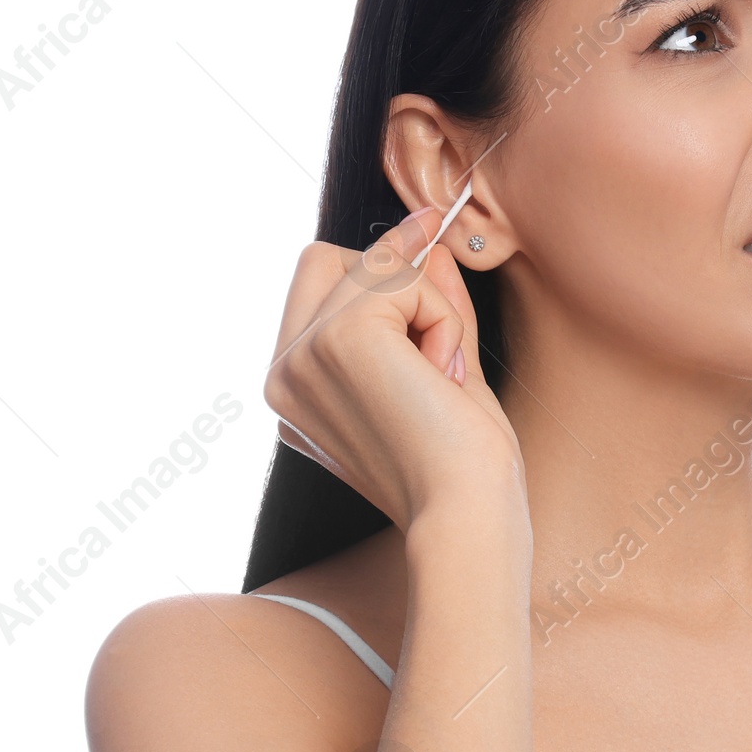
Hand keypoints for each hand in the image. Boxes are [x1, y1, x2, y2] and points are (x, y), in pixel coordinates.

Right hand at [263, 208, 525, 532]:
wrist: (468, 513)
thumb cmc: (462, 467)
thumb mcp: (439, 371)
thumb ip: (424, 307)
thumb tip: (426, 242)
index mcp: (294, 391)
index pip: (315, 284)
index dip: (374, 261)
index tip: (426, 237)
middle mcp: (283, 374)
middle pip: (327, 258)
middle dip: (394, 279)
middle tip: (439, 350)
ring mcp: (303, 356)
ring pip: (374, 266)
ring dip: (430, 310)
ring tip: (441, 379)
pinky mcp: (340, 339)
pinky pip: (405, 280)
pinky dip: (443, 320)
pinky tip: (443, 377)